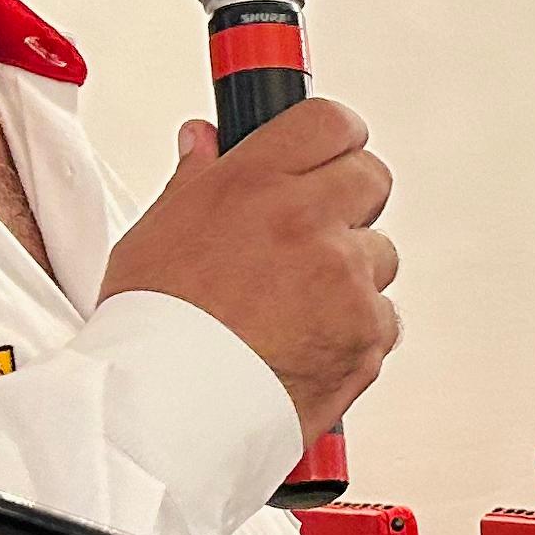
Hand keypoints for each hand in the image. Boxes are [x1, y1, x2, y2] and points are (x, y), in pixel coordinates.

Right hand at [100, 99, 400, 439]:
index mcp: (255, 185)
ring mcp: (344, 279)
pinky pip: (383, 317)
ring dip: (351, 273)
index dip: (333, 138)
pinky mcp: (367, 333)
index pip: (330, 122)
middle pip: (372, 178)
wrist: (167, 412)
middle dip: (350, 199)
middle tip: (315, 231)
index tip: (329, 152)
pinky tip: (308, 343)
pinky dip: (356, 330)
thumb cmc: (152, 331)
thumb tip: (204, 140)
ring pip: (380, 253)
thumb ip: (194, 179)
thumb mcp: (154, 234)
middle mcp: (308, 223)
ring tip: (295, 306)